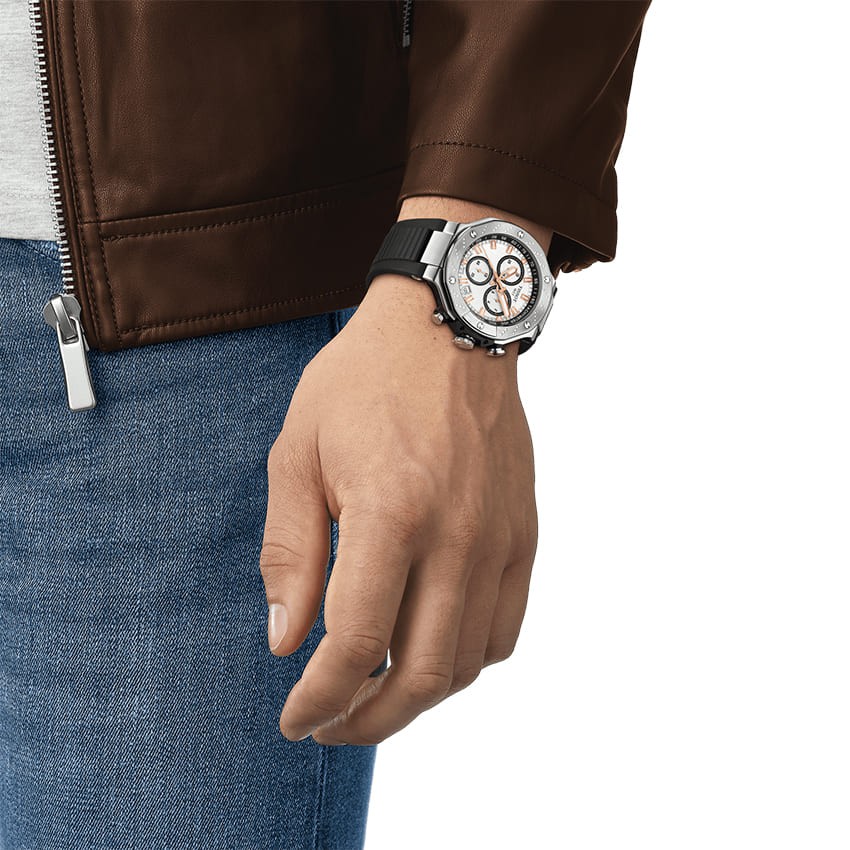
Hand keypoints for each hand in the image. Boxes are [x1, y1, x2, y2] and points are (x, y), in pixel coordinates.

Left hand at [259, 269, 538, 745]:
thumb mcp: (298, 454)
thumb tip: (286, 643)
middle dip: (367, 722)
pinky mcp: (523, 534)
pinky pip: (504, 628)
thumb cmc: (363, 382)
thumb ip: (291, 553)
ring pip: (466, 663)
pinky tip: (429, 647)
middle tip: (331, 726)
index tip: (295, 720)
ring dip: (415, 697)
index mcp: (390, 512)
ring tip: (374, 691)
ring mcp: (499, 538)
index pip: (354, 643)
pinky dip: (464, 660)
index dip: (319, 699)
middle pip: (420, 674)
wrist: (448, 329)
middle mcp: (456, 536)